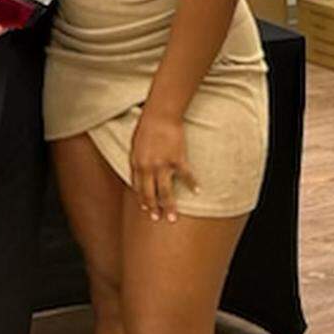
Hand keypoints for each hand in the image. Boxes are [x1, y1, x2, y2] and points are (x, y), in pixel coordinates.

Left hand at [130, 108, 197, 222]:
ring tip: (172, 217)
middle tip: (158, 219)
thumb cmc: (147, 125)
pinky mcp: (177, 159)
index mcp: (136, 163)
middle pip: (150, 193)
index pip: (138, 187)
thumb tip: (138, 171)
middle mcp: (148, 167)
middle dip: (153, 209)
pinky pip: (186, 176)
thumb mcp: (135, 143)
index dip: (142, 199)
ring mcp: (163, 165)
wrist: (160, 113)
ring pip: (165, 192)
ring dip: (169, 206)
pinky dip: (192, 184)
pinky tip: (197, 191)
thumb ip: (137, 159)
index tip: (146, 209)